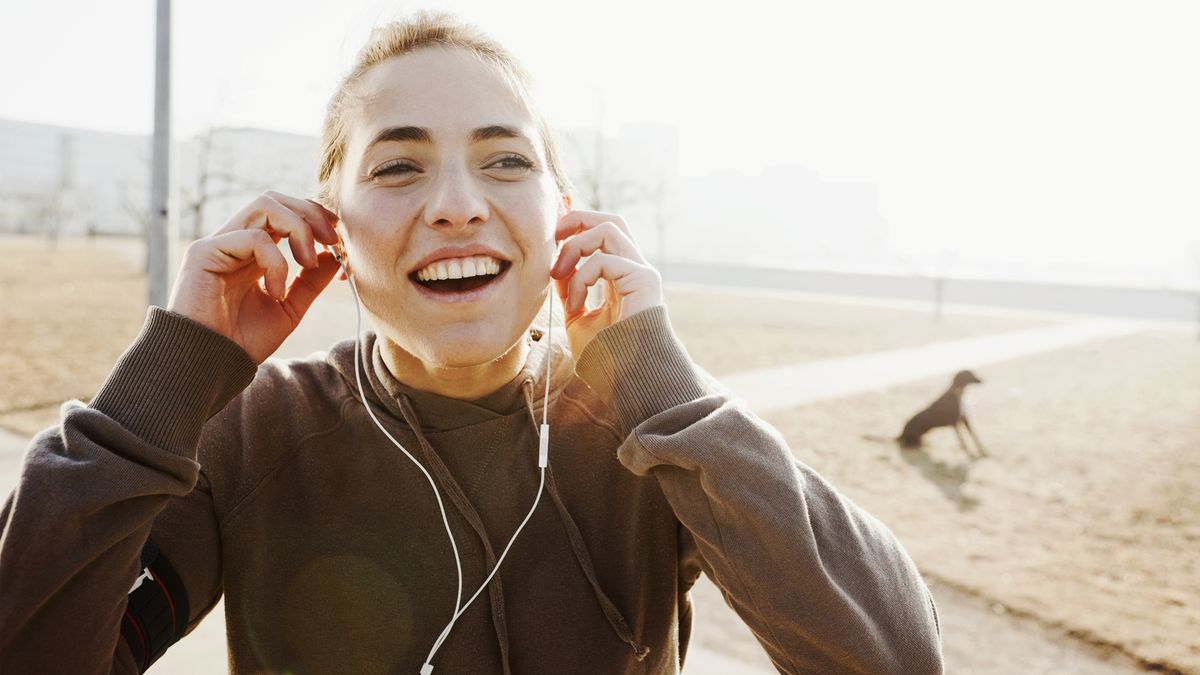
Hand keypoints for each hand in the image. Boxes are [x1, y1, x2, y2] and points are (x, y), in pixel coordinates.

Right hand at [167, 191, 340, 362]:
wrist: (210, 365)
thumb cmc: (243, 340)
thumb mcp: (289, 308)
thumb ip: (310, 281)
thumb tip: (336, 254)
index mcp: (253, 252)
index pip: (284, 212)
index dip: (315, 217)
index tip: (338, 240)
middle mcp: (234, 241)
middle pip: (275, 199)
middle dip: (311, 213)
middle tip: (333, 241)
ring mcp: (218, 243)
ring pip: (265, 205)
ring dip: (299, 229)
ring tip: (309, 263)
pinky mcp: (204, 252)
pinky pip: (254, 239)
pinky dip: (277, 263)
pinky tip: (276, 292)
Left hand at [550, 210, 663, 357]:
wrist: (626, 380)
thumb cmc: (606, 356)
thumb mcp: (578, 317)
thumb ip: (570, 290)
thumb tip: (555, 268)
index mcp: (620, 277)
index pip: (602, 235)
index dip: (576, 226)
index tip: (551, 237)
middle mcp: (634, 269)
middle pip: (611, 221)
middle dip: (577, 220)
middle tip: (554, 236)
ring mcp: (641, 272)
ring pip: (609, 229)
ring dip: (575, 246)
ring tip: (558, 275)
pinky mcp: (644, 280)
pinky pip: (604, 260)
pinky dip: (581, 278)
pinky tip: (576, 305)